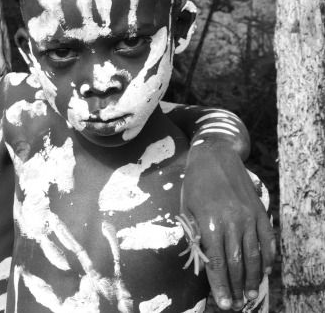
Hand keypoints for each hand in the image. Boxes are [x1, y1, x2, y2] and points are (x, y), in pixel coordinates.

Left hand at [181, 143, 275, 310]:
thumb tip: (202, 262)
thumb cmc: (194, 184)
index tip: (222, 302)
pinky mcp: (260, 212)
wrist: (215, 156)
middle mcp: (232, 222)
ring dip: (253, 278)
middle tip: (235, 303)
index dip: (220, 285)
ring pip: (254, 255)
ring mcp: (249, 217)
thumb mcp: (186, 209)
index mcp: (210, 223)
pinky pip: (267, 240)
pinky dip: (267, 258)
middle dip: (236, 287)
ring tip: (251, 294)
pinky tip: (264, 271)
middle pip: (237, 263)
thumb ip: (194, 235)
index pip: (217, 262)